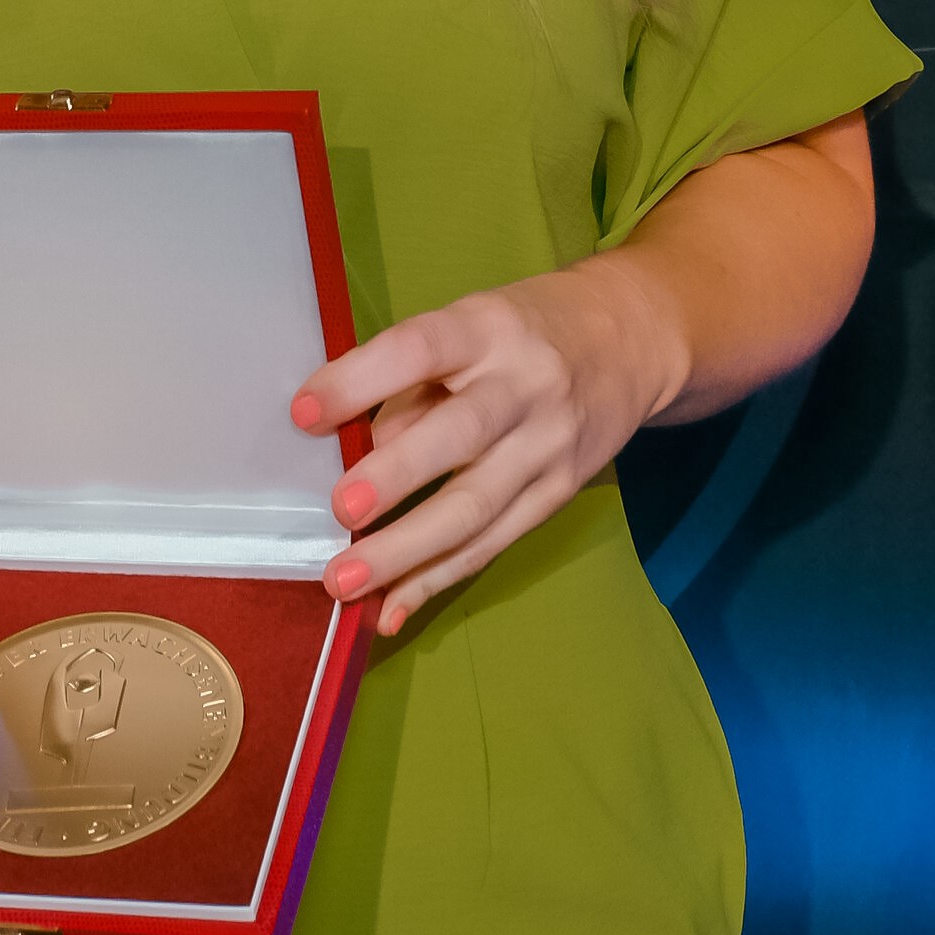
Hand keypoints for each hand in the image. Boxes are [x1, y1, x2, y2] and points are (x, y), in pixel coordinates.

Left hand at [290, 260, 683, 634]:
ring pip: (476, 508)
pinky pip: (492, 544)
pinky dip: (437, 579)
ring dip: (406, 553)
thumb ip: (413, 384)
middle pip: (460, 437)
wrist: (630, 340)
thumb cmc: (521, 330)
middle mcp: (525, 386)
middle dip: (396, 479)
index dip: (361, 380)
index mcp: (487, 328)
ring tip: (345, 582)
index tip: (304, 413)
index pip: (420, 349)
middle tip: (339, 512)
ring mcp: (548, 446)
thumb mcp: (468, 326)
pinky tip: (391, 608)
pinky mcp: (559, 494)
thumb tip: (359, 450)